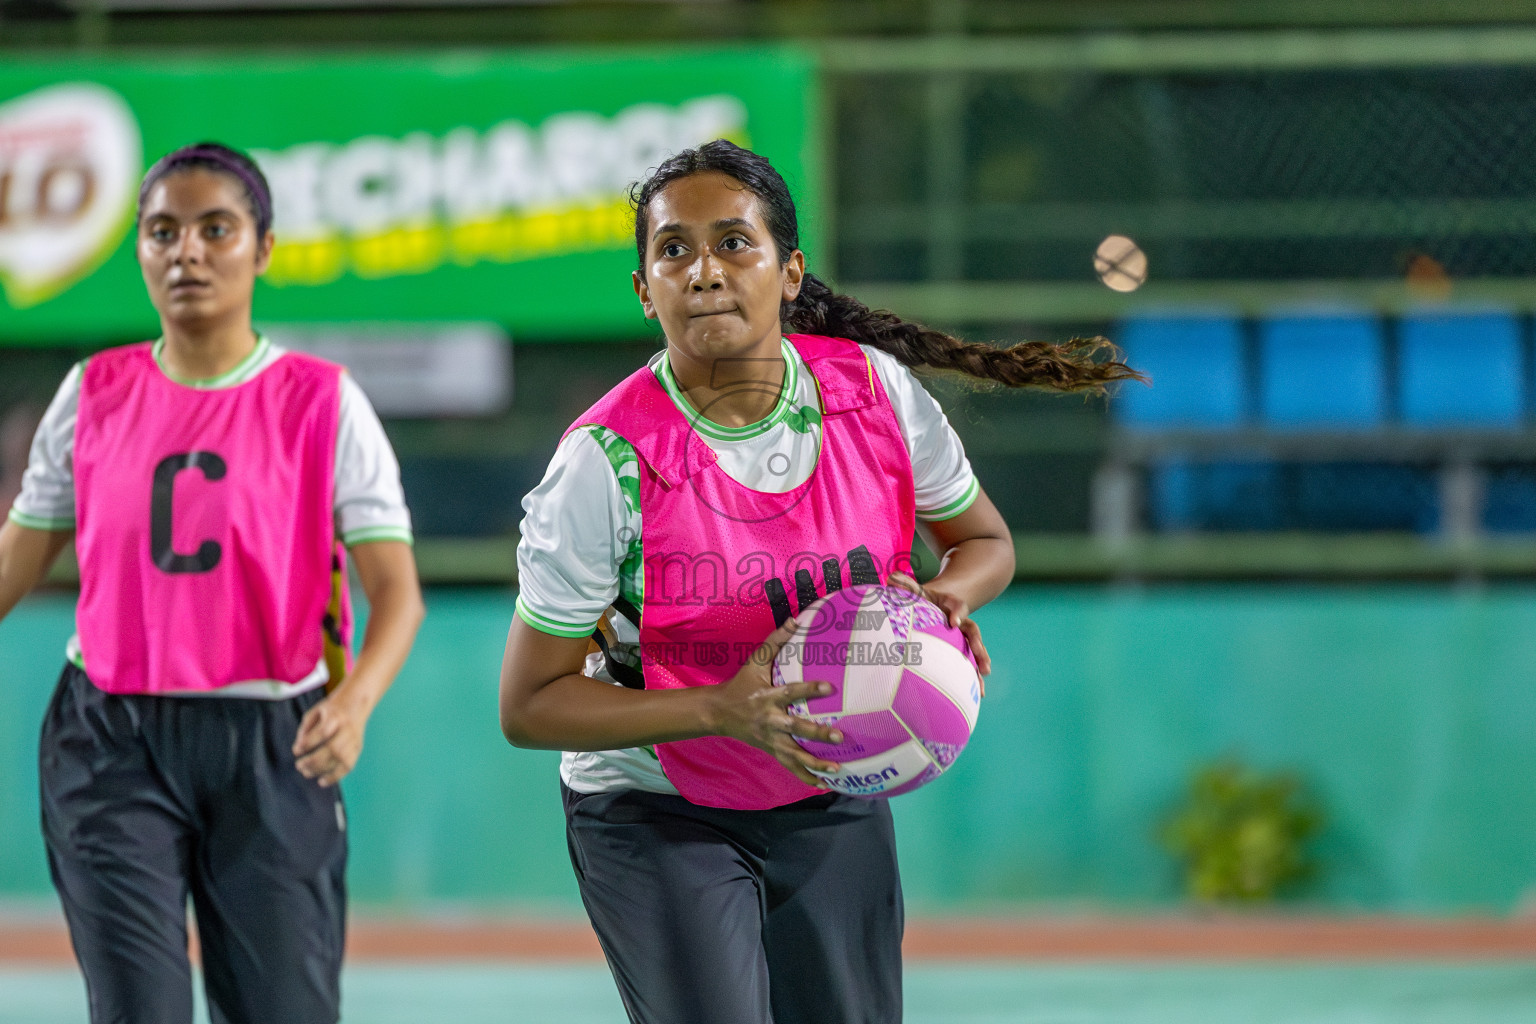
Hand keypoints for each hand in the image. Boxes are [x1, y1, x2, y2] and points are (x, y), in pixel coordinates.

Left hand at [293, 684, 375, 786]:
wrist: (356, 704)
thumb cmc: (330, 710)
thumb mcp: (315, 711)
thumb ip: (305, 729)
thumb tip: (298, 749)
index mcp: (336, 716)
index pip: (323, 732)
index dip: (308, 743)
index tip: (296, 750)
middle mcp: (347, 729)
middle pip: (333, 748)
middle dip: (314, 760)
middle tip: (299, 765)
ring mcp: (354, 740)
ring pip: (340, 759)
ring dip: (322, 770)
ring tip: (306, 772)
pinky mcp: (357, 749)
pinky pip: (348, 766)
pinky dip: (335, 777)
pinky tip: (321, 781)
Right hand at [708, 615, 845, 786]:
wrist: (718, 713)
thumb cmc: (741, 685)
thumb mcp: (754, 662)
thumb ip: (776, 641)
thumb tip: (796, 619)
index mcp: (767, 698)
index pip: (791, 693)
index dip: (809, 691)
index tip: (829, 689)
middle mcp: (770, 721)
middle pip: (795, 729)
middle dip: (816, 734)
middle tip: (839, 737)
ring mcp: (770, 740)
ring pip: (794, 755)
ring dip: (815, 763)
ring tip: (837, 770)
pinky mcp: (771, 751)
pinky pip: (790, 767)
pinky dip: (806, 777)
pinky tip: (824, 785)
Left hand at [887, 571, 991, 689]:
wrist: (943, 601)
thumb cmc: (925, 598)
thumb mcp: (917, 590)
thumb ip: (906, 586)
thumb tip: (890, 579)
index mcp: (951, 605)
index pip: (957, 606)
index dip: (956, 612)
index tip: (953, 622)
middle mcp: (962, 621)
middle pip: (973, 632)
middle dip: (977, 647)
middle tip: (983, 663)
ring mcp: (964, 637)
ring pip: (975, 651)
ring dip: (979, 666)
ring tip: (982, 685)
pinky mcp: (962, 649)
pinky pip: (970, 663)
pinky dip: (973, 678)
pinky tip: (978, 695)